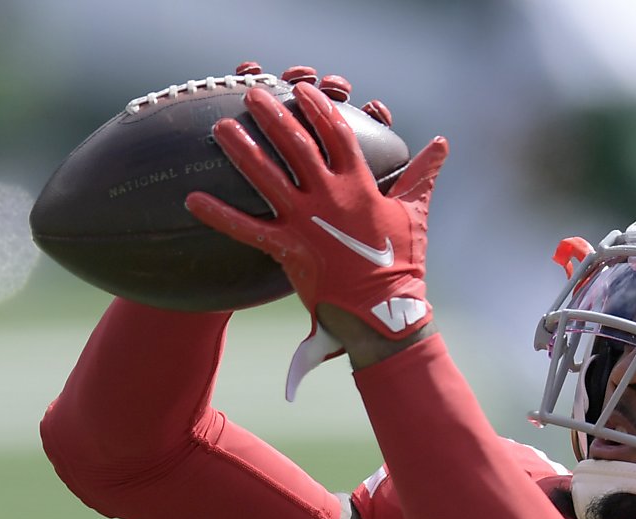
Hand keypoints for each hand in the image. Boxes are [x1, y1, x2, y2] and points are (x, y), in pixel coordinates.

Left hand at [187, 81, 447, 344]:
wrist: (385, 311)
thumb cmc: (402, 264)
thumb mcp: (414, 213)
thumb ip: (422, 175)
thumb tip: (442, 144)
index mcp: (360, 184)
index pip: (337, 133)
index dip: (318, 108)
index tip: (301, 90)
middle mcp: (330, 196)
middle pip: (297, 145)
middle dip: (273, 116)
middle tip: (252, 94)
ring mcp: (307, 221)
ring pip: (268, 177)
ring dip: (242, 150)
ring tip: (220, 127)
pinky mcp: (289, 249)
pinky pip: (247, 228)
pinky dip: (219, 214)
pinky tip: (192, 199)